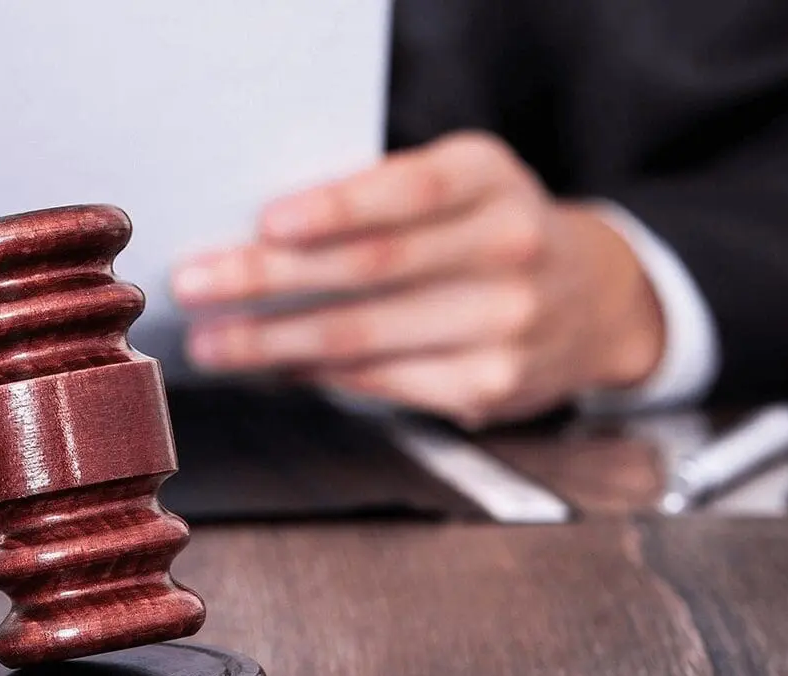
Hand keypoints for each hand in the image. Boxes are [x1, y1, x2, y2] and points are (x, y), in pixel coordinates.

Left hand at [172, 131, 665, 427]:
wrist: (592, 300)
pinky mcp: (488, 386)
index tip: (267, 222)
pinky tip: (270, 366)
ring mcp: (505, 324)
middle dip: (268, 279)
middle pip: (370, 269)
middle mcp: (508, 248)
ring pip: (363, 336)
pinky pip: (378, 379)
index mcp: (490, 178)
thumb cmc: (484, 230)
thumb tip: (256, 234)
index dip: (337, 208)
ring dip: (271, 341)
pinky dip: (314, 373)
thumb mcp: (455, 186)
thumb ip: (377, 198)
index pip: (409, 191)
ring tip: (211, 341)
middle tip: (196, 284)